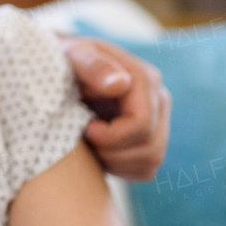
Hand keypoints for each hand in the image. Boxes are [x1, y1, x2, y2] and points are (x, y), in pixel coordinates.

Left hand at [61, 37, 171, 181]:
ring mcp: (159, 121)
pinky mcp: (151, 140)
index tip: (85, 128)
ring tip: (91, 144)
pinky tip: (99, 153)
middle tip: (85, 137)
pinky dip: (120, 169)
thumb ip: (93, 65)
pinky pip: (145, 169)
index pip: (142, 123)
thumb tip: (120, 83)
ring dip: (115, 161)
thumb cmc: (68, 61)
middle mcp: (159, 100)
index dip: (111, 136)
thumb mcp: (74, 55)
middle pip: (150, 147)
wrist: (66, 72)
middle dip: (111, 150)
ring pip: (151, 161)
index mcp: (145, 79)